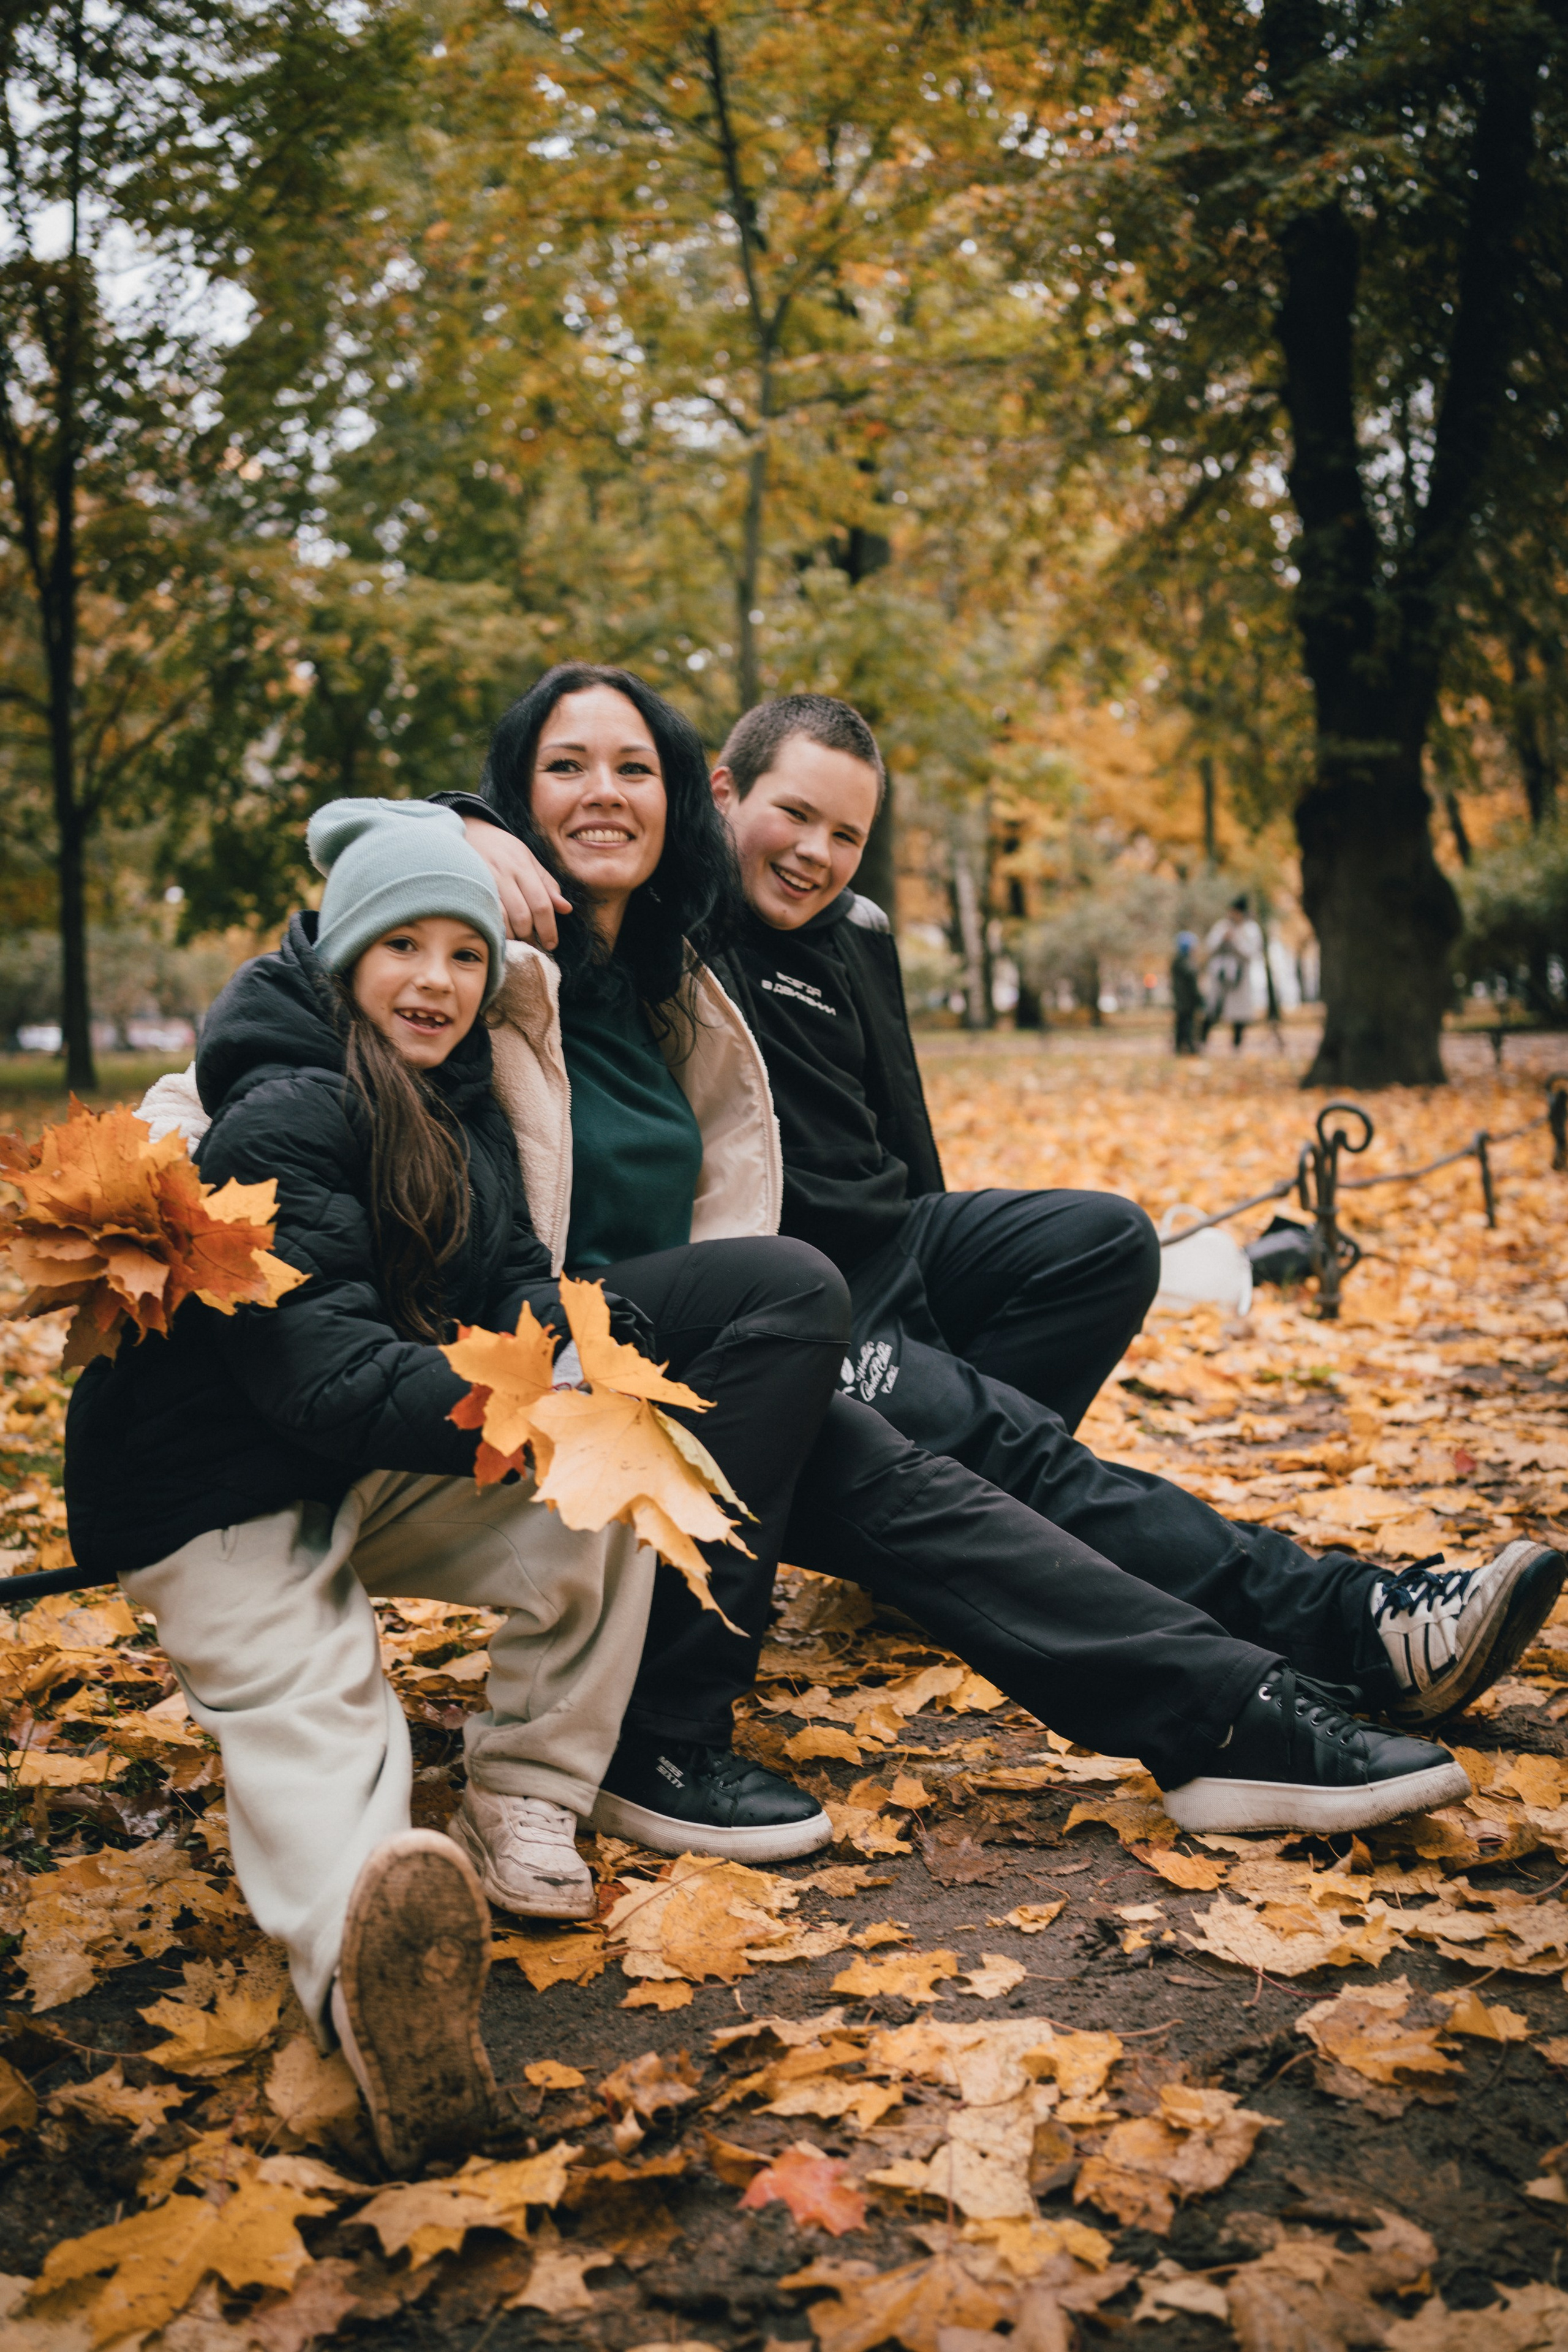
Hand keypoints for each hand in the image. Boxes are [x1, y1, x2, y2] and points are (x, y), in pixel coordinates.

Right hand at [461, 816, 571, 946]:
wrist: (468, 831)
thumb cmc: (503, 849)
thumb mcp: (528, 860)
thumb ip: (547, 885)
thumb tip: (566, 909)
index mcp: (522, 866)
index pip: (541, 904)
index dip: (548, 928)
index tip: (551, 944)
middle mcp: (503, 874)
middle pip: (522, 915)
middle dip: (531, 935)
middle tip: (534, 943)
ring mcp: (484, 882)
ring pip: (503, 920)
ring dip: (513, 936)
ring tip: (518, 939)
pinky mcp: (469, 888)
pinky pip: (484, 916)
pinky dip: (496, 929)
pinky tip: (501, 932)